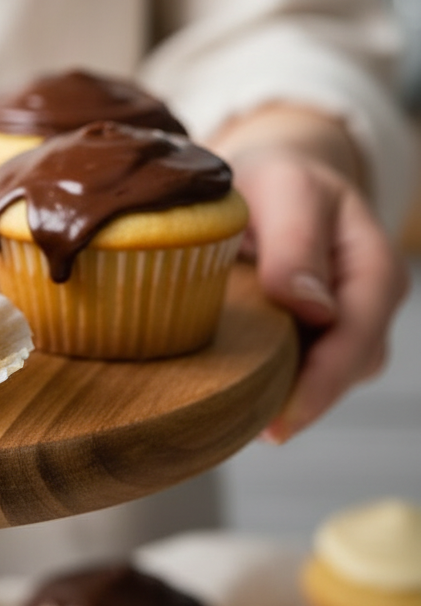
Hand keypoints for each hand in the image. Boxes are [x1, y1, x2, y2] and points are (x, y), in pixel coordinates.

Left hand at [210, 104, 409, 442]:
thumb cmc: (278, 177)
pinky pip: (298, 367)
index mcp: (372, 266)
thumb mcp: (284, 189)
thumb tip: (307, 304)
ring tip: (235, 416)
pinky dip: (270, 382)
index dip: (324, 381)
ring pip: (323, 376)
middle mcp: (367, 302)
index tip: (285, 418)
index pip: (358, 336)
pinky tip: (233, 394)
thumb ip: (295, 242)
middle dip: (303, 401)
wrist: (274, 173)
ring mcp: (344, 321)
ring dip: (284, 396)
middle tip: (251, 432)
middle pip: (345, 368)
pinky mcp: (312, 332)